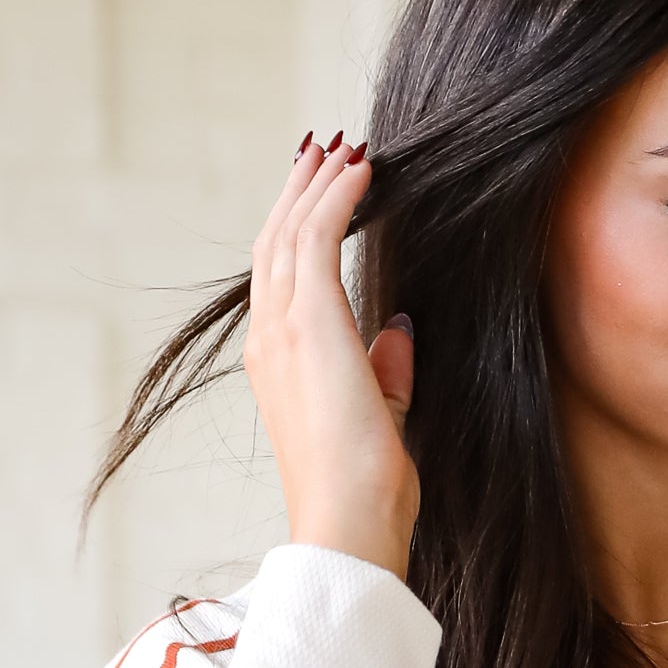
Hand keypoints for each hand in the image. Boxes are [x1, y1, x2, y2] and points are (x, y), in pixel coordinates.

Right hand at [244, 133, 418, 577]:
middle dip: (300, 192)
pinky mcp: (310, 322)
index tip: (322, 191)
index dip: (298, 228)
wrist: (350, 518)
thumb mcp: (381, 413)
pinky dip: (337, 197)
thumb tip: (397, 330)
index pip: (282, 277)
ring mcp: (283, 329)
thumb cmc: (366, 485)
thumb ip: (385, 370)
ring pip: (291, 232)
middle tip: (322, 151)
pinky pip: (317, 238)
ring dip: (319, 185)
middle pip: (276, 243)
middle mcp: (269, 338)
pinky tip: (362, 171)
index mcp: (278, 362)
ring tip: (344, 149)